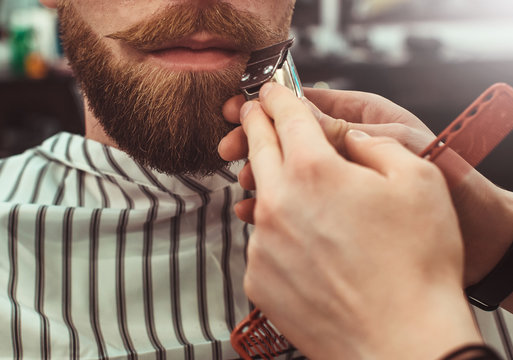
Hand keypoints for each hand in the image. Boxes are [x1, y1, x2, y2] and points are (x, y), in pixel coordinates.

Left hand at [237, 83, 481, 358]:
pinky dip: (277, 231)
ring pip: (259, 198)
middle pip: (258, 149)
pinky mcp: (258, 277)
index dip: (277, 96)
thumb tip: (353, 141)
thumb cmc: (416, 265)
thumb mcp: (417, 180)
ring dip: (270, 183)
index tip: (268, 90)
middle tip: (253, 114)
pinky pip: (261, 240)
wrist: (403, 341)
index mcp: (314, 171)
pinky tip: (305, 243)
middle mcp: (278, 203)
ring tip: (291, 187)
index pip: (286, 117)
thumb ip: (376, 147)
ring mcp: (263, 244)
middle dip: (255, 125)